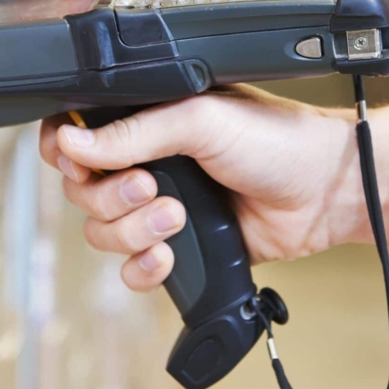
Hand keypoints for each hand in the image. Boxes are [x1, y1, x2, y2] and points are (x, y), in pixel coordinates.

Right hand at [38, 85, 388, 291]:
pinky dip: (142, 268)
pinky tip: (167, 256)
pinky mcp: (178, 249)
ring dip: (133, 231)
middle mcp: (146, 162)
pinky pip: (132, 270)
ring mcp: (159, 208)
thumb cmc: (275, 139)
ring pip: (103, 233)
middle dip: (110, 196)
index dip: (66, 152)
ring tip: (178, 216)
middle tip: (151, 186)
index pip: (75, 135)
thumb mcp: (200, 118)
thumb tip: (70, 141)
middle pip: (82, 191)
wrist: (323, 192)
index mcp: (146, 120)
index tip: (81, 162)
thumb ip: (133, 131)